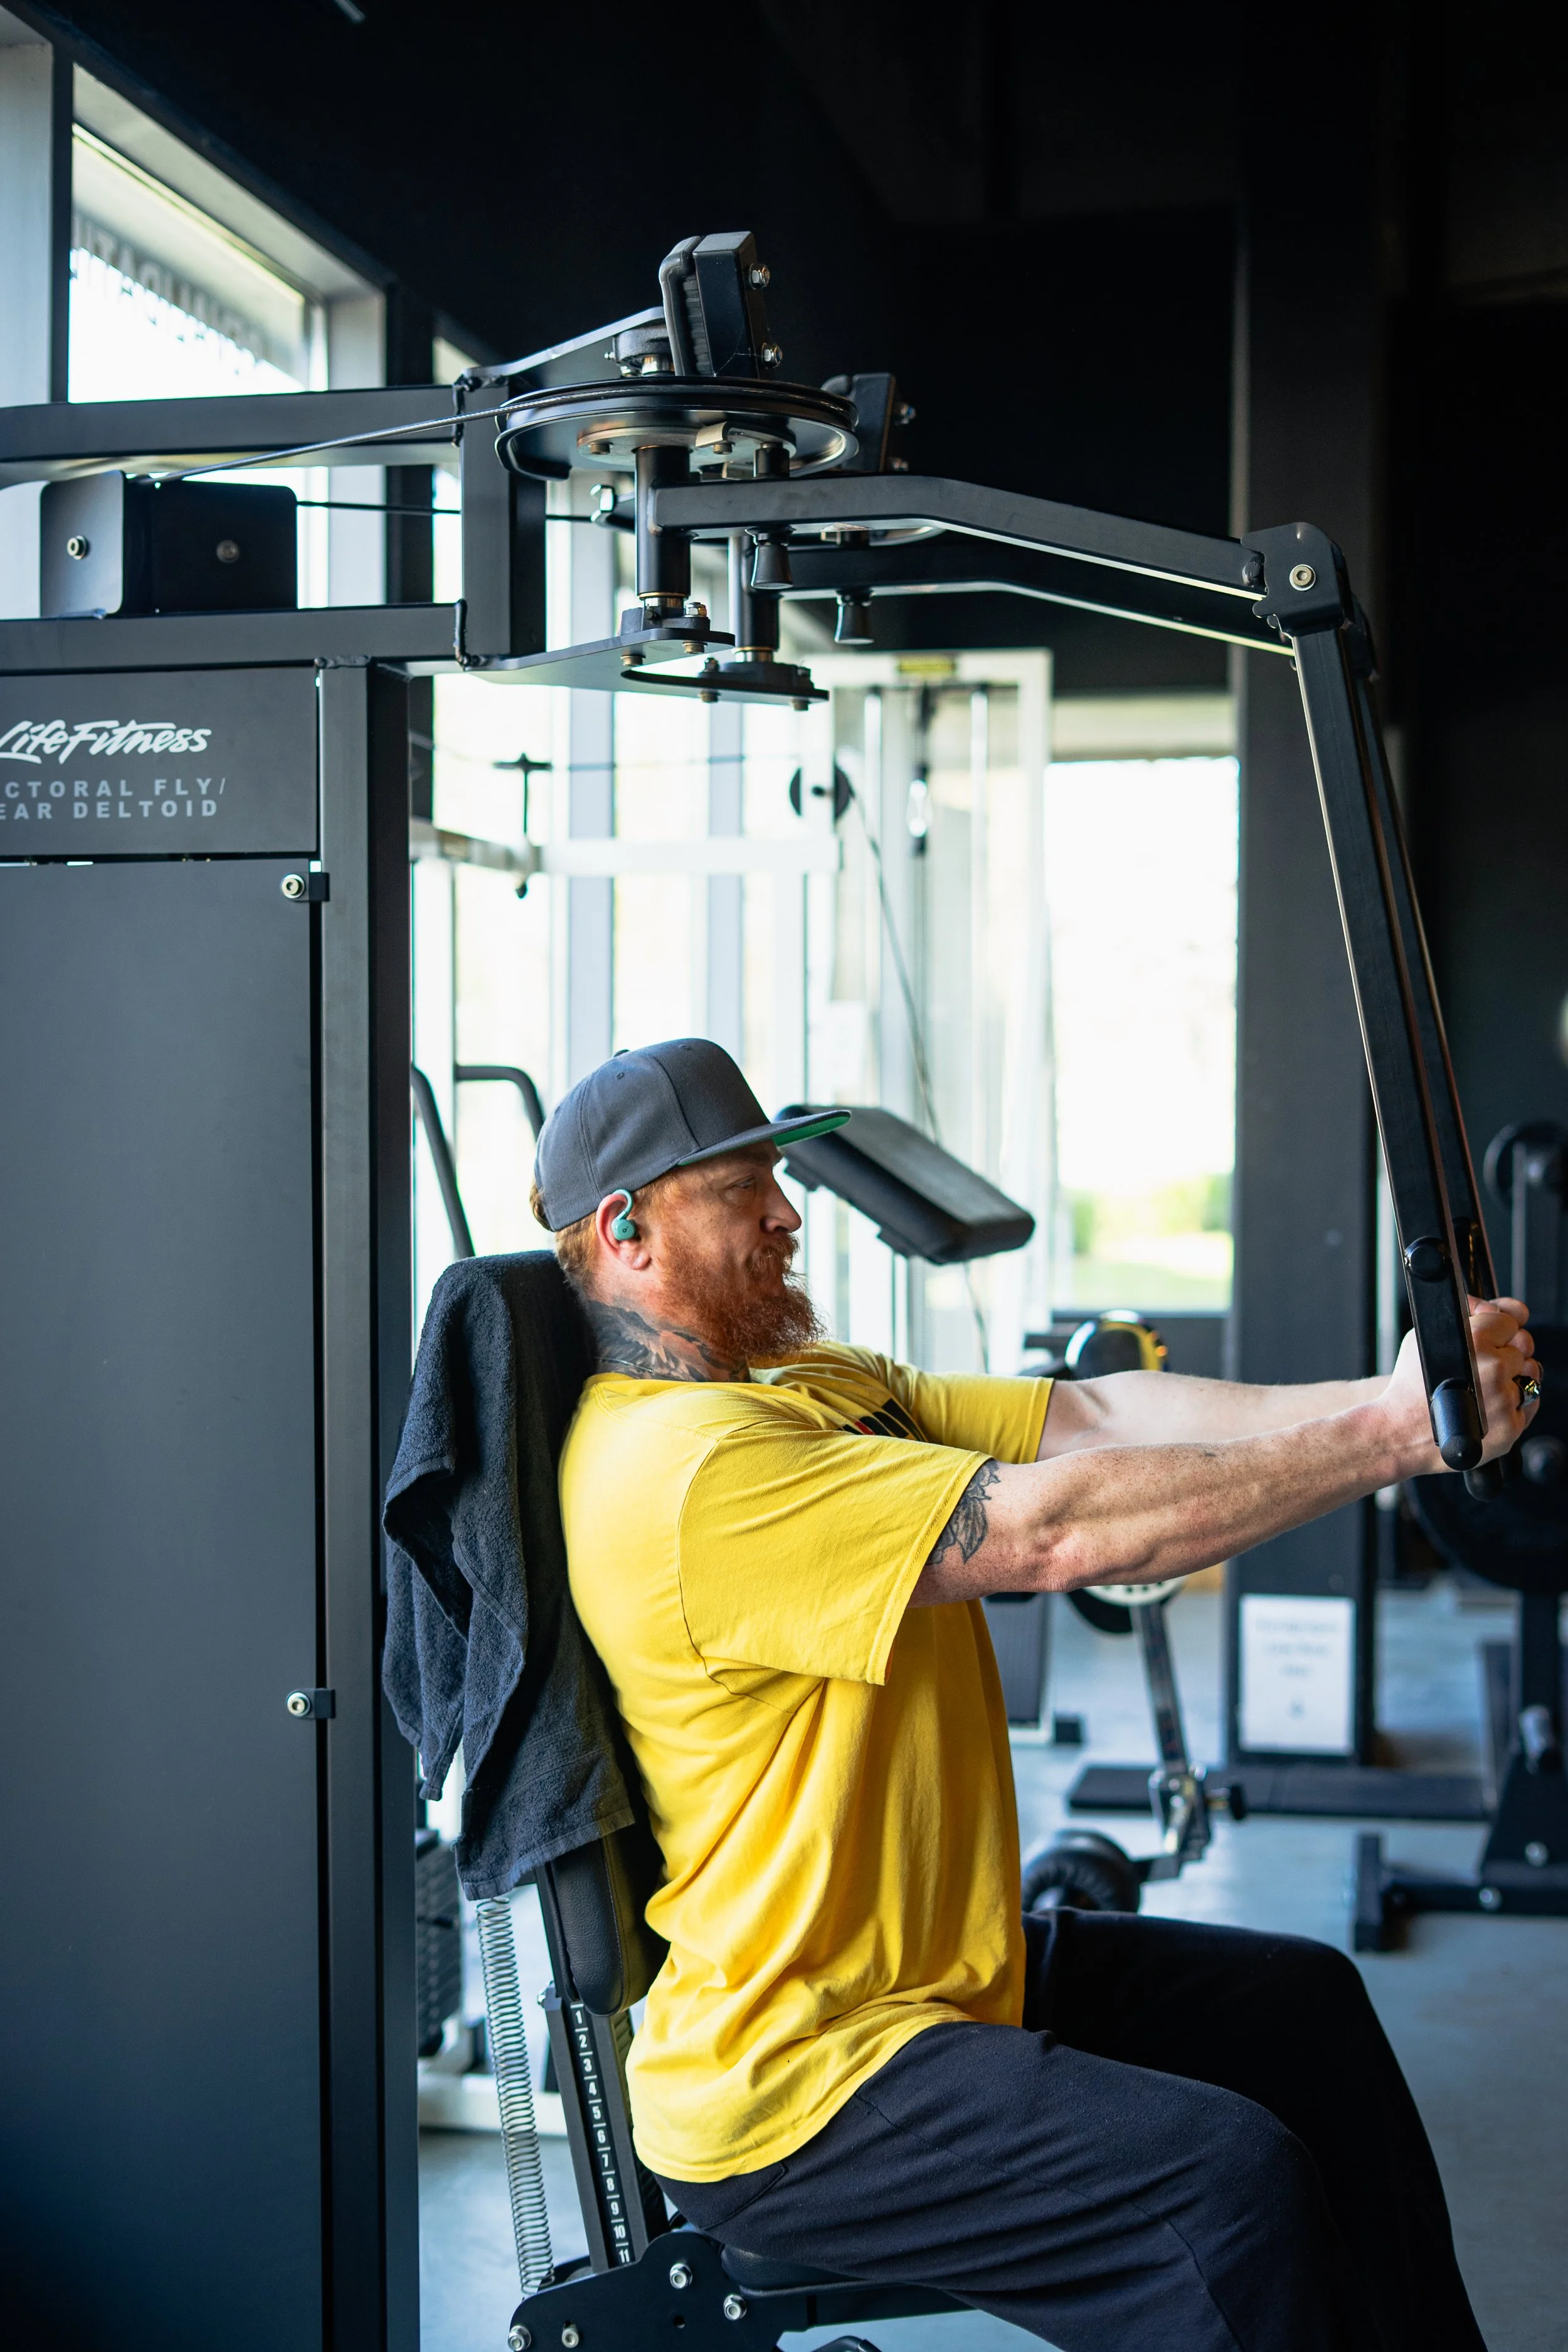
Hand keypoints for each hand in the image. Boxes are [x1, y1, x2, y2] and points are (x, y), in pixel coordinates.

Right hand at [1381, 1297, 1539, 1476]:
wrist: (1399, 1431)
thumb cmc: (1408, 1386)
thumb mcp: (1425, 1336)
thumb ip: (1464, 1315)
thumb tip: (1494, 1306)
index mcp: (1476, 1341)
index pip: (1510, 1321)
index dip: (1498, 1328)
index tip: (1490, 1336)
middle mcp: (1494, 1368)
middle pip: (1522, 1347)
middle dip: (1505, 1352)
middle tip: (1483, 1364)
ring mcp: (1504, 1399)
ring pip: (1530, 1375)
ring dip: (1513, 1376)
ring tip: (1486, 1386)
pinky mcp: (1511, 1426)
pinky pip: (1530, 1403)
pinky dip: (1515, 1401)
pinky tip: (1492, 1403)